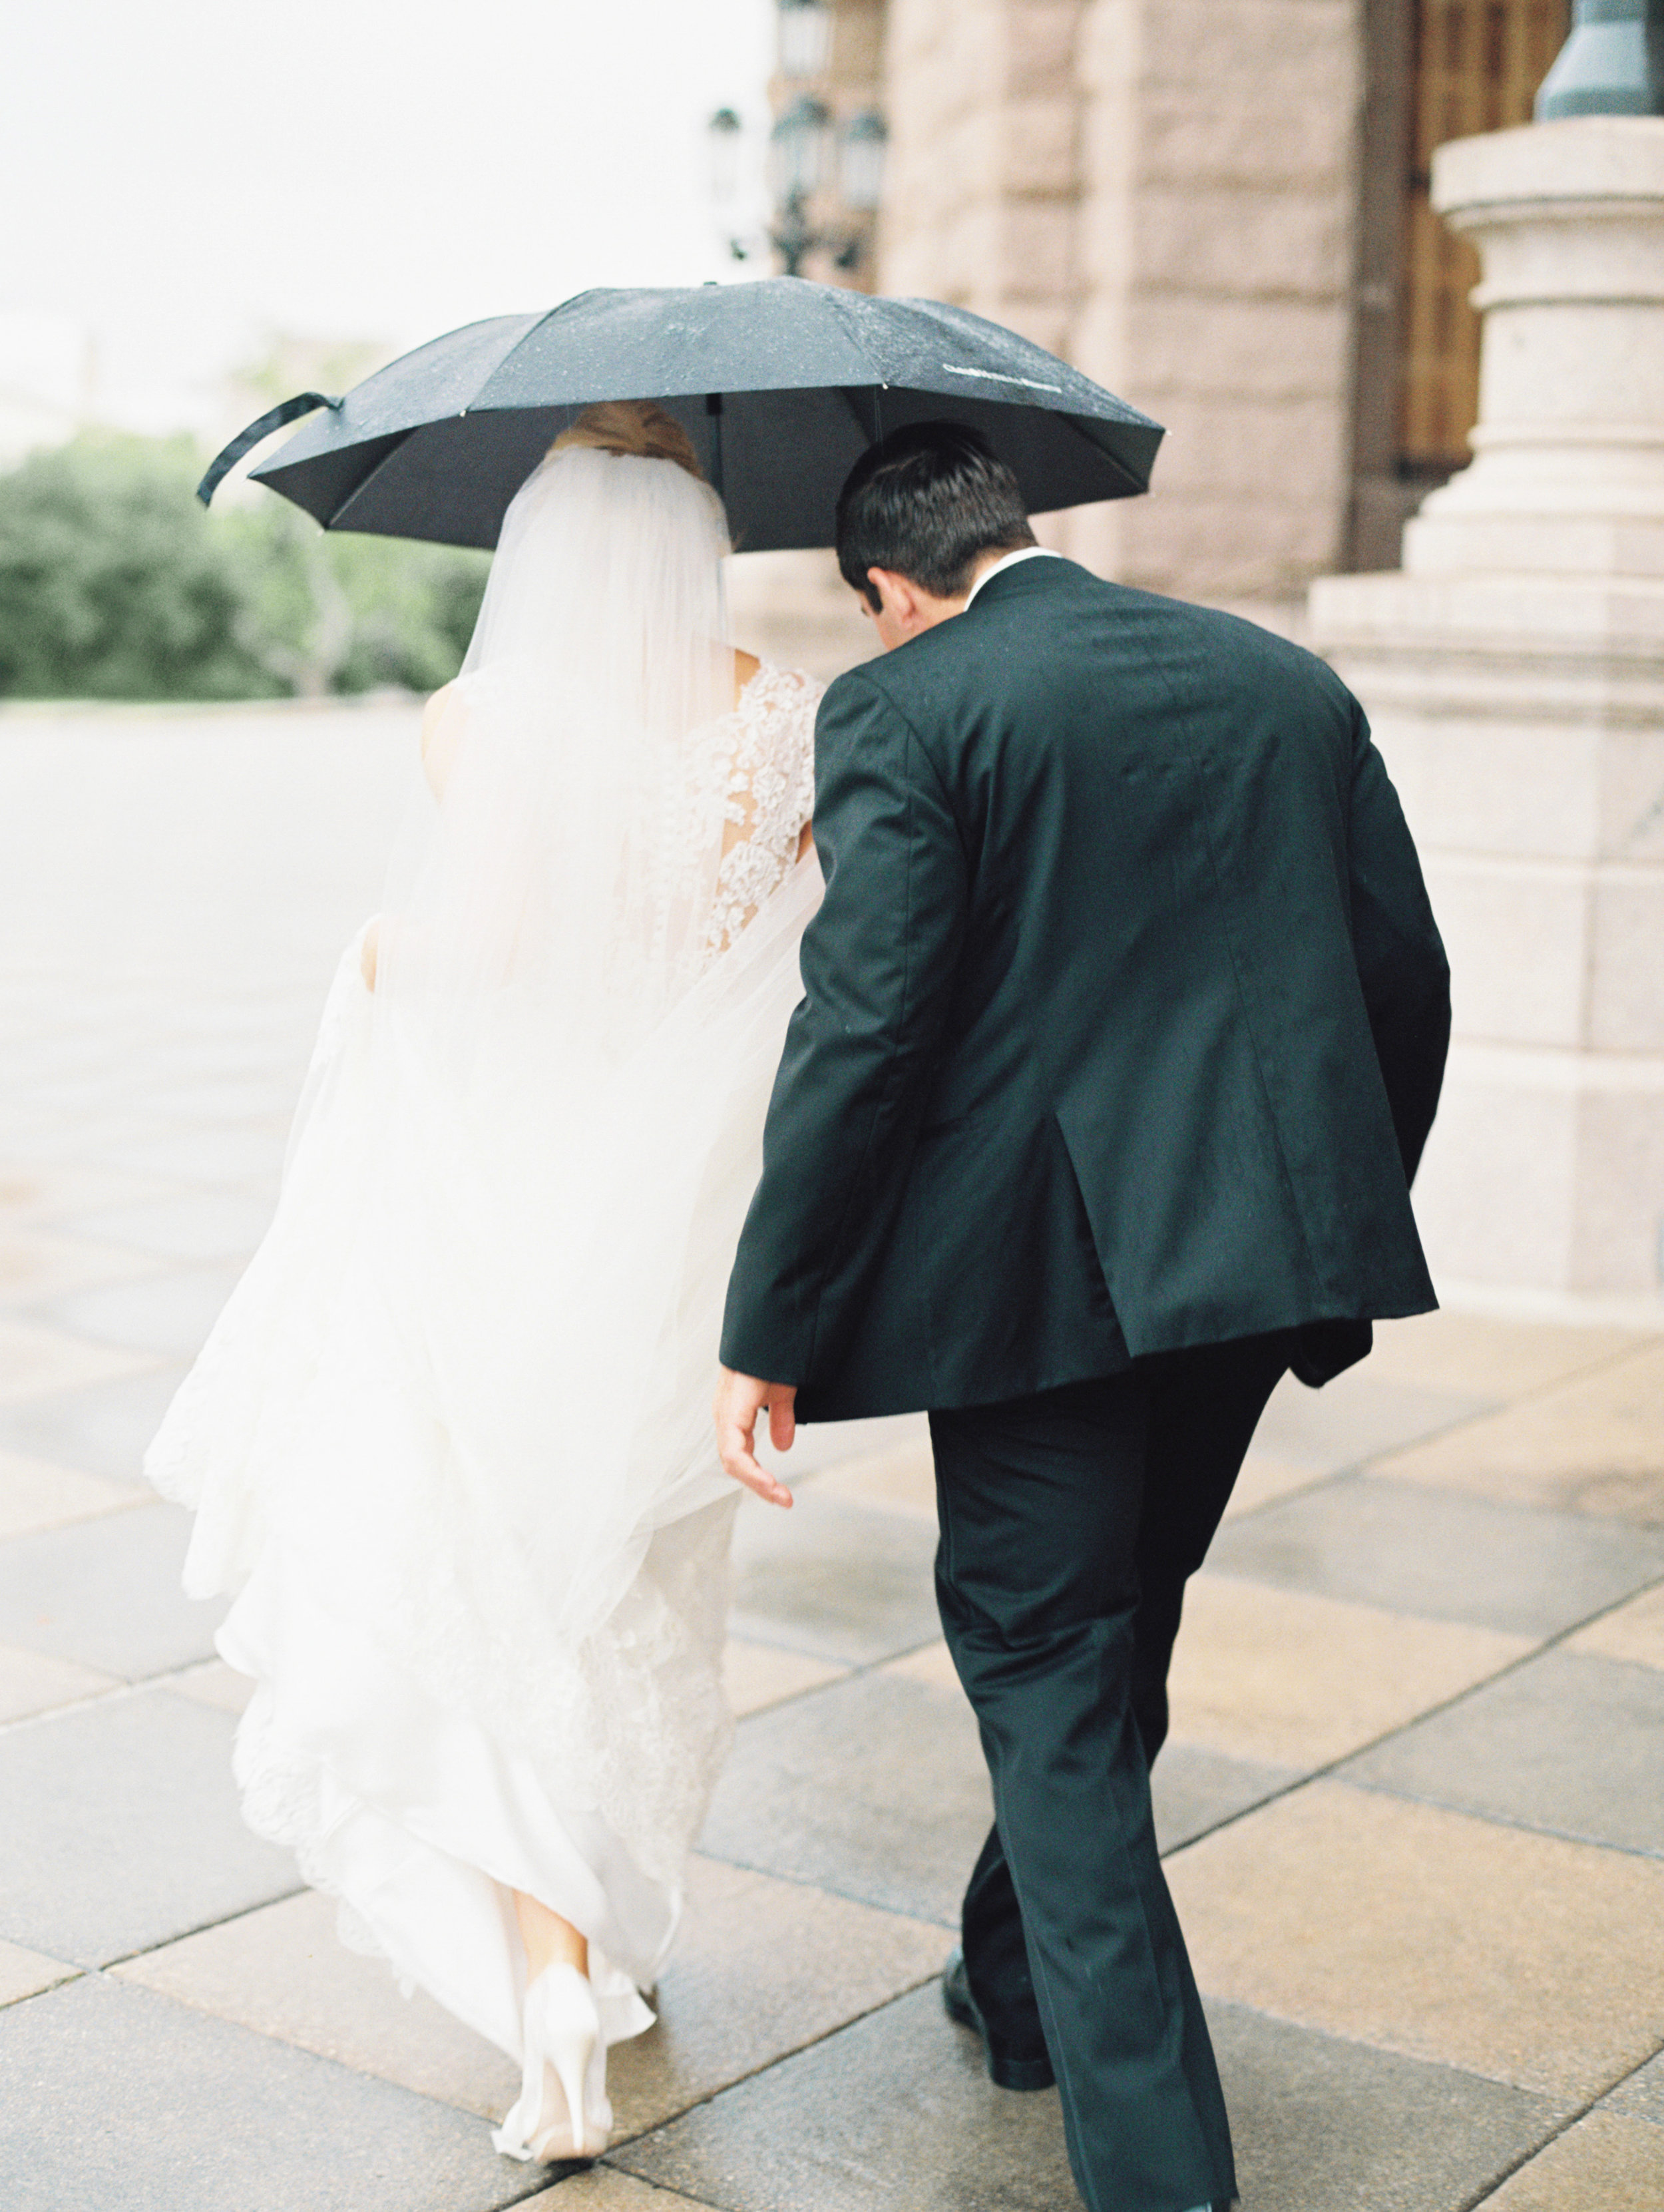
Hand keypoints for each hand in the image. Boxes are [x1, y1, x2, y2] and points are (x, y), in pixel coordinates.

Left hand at [714, 1367, 795, 1508]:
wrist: (770, 1324)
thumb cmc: (771, 1353)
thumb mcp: (779, 1391)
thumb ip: (779, 1418)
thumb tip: (782, 1446)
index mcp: (734, 1412)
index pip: (739, 1455)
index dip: (759, 1477)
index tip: (783, 1494)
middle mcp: (725, 1415)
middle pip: (734, 1462)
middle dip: (760, 1486)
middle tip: (785, 1500)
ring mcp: (725, 1412)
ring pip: (732, 1461)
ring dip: (757, 1482)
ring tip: (781, 1496)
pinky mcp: (730, 1409)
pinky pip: (733, 1449)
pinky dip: (750, 1469)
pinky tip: (767, 1480)